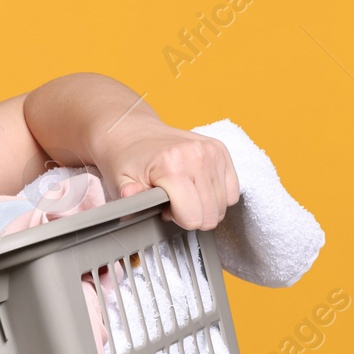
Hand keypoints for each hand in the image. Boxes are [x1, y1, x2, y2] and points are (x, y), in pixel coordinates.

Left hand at [98, 120, 239, 230]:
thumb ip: (130, 197)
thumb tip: (130, 195)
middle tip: (173, 202)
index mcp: (172, 166)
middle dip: (191, 215)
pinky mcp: (220, 150)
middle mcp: (196, 156)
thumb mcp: (121, 182)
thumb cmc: (128, 161)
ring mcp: (212, 152)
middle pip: (210, 215)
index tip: (164, 208)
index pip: (193, 217)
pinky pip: (232, 191)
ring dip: (203, 206)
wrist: (135, 134)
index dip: (177, 219)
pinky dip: (217, 196)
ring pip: (223, 205)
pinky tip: (197, 187)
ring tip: (183, 193)